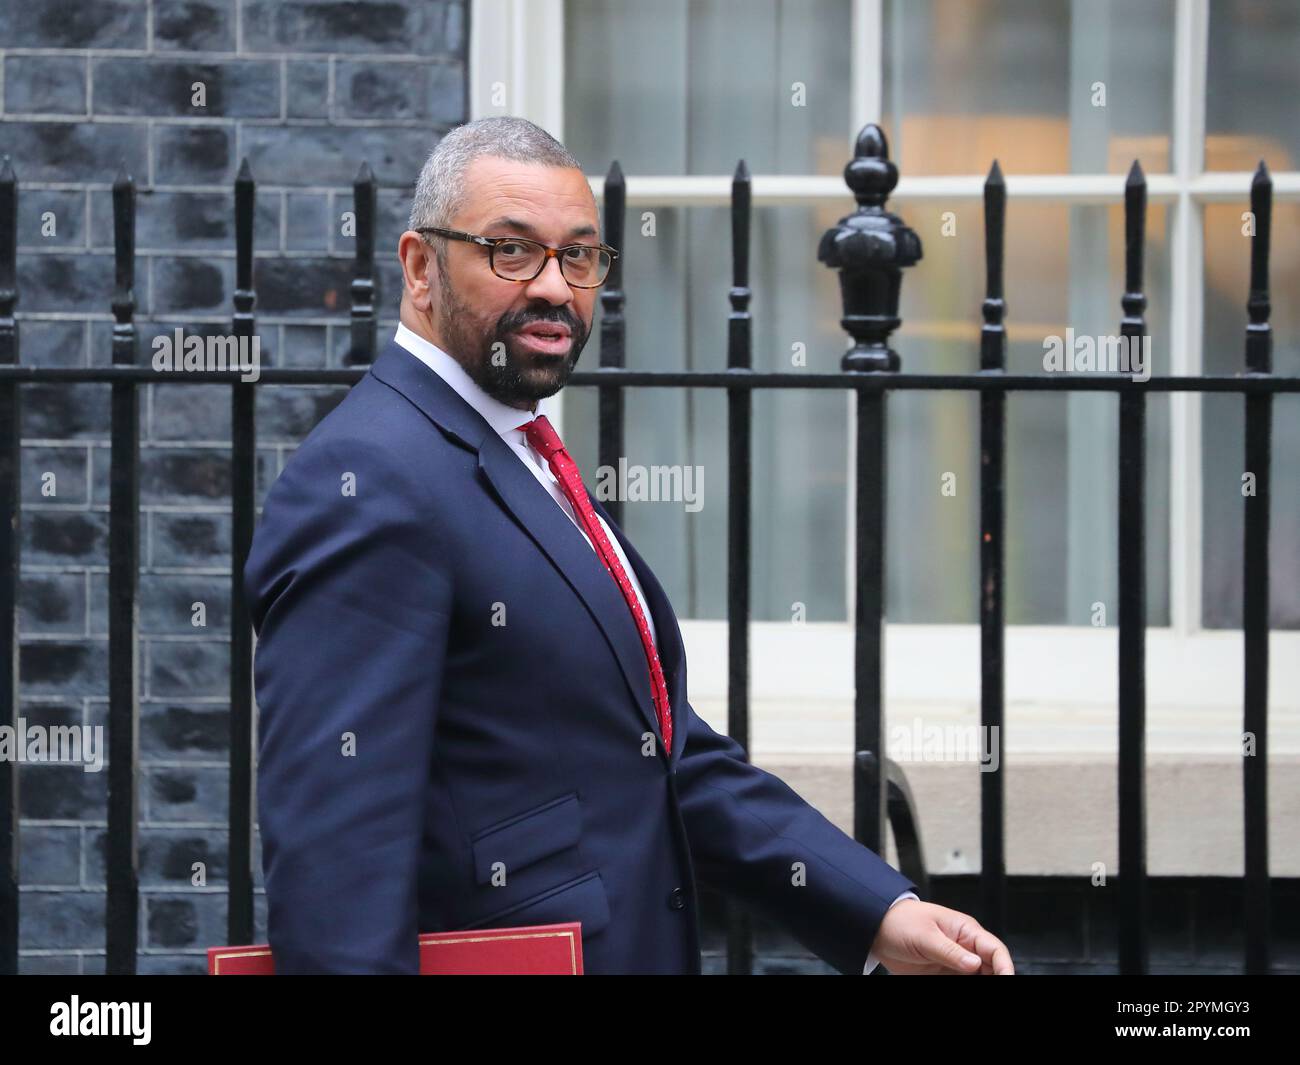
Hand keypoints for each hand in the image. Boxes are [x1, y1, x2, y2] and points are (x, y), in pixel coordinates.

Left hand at [870, 900, 1013, 974]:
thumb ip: (949, 951)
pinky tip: (960, 987)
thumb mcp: (925, 936)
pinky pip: (961, 983)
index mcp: (965, 930)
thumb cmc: (900, 922)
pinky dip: (965, 987)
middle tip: (994, 990)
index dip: (1005, 967)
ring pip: (977, 978)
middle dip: (996, 980)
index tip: (1006, 980)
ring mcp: (955, 963)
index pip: (995, 950)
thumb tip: (975, 964)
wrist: (876, 929)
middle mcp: (964, 947)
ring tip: (966, 986)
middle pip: (991, 969)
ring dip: (980, 986)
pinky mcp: (944, 974)